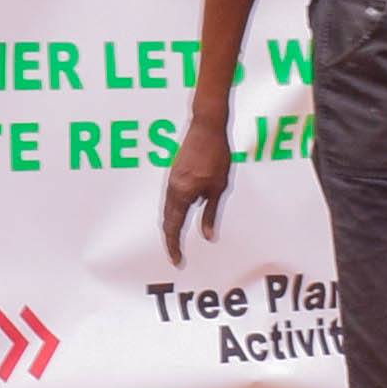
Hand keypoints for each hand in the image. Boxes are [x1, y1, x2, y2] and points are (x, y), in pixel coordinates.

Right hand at [157, 91, 234, 258]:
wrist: (206, 126)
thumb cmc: (215, 154)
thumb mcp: (219, 187)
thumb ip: (210, 213)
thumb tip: (208, 236)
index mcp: (182, 193)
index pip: (174, 226)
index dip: (174, 246)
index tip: (177, 261)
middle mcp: (172, 188)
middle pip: (167, 220)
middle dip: (170, 239)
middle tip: (175, 255)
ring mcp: (171, 179)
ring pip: (167, 209)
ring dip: (170, 226)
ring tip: (176, 240)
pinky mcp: (174, 172)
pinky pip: (170, 198)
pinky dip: (172, 212)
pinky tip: (181, 215)